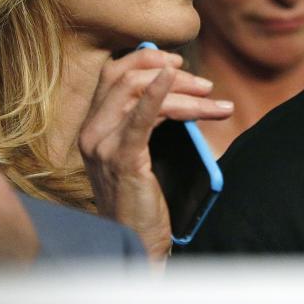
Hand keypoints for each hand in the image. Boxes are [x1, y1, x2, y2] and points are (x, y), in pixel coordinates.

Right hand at [79, 48, 231, 259]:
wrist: (135, 243)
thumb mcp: (139, 152)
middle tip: (205, 84)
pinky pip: (141, 116)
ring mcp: (102, 145)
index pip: (113, 73)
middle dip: (172, 73)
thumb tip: (179, 84)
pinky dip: (159, 92)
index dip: (146, 59)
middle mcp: (91, 131)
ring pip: (139, 92)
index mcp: (92, 126)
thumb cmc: (142, 199)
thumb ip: (148, 119)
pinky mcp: (122, 159)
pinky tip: (174, 77)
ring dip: (183, 89)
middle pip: (128, 77)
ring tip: (213, 98)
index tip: (178, 62)